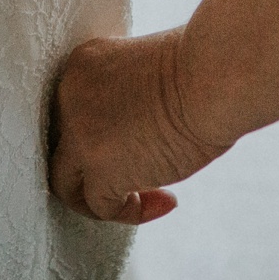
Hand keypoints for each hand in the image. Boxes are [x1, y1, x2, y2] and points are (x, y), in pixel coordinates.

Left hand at [48, 29, 228, 223]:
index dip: (101, 135)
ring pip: (66, 184)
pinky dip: (131, 212)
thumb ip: (126, 99)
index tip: (139, 141)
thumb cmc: (202, 68)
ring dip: (101, 199)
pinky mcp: (100, 169)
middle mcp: (69, 96)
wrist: (215, 75)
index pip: (71, 113)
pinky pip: (101, 208)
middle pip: (63, 148)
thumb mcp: (147, 71)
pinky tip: (167, 200)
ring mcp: (79, 134)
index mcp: (82, 66)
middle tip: (138, 174)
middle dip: (96, 167)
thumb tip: (132, 139)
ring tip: (146, 198)